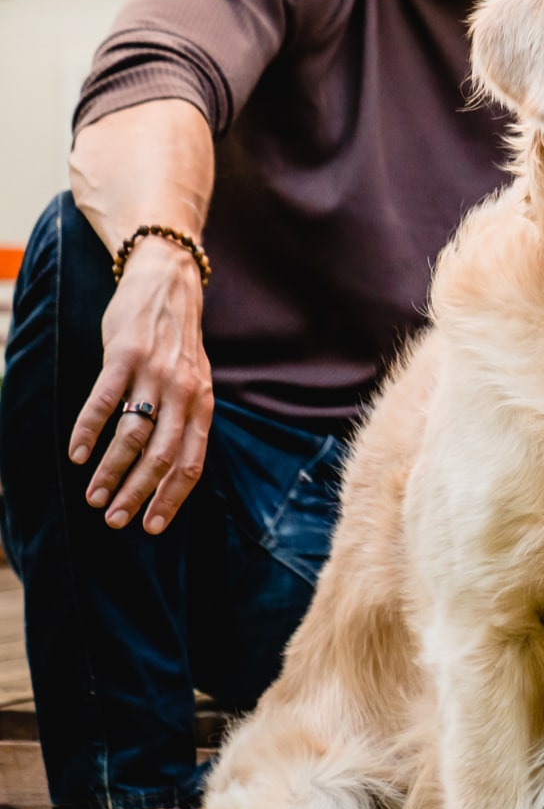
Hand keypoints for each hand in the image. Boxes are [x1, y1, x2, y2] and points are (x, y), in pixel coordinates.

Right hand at [68, 237, 214, 533]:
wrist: (168, 282)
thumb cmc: (177, 342)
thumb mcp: (194, 381)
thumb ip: (185, 420)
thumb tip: (168, 471)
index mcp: (202, 404)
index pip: (191, 462)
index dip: (172, 498)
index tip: (151, 527)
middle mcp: (182, 392)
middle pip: (160, 456)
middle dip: (136, 493)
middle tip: (114, 520)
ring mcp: (153, 373)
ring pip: (131, 434)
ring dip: (110, 470)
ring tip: (93, 495)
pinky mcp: (124, 355)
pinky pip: (104, 400)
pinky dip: (88, 430)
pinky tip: (77, 454)